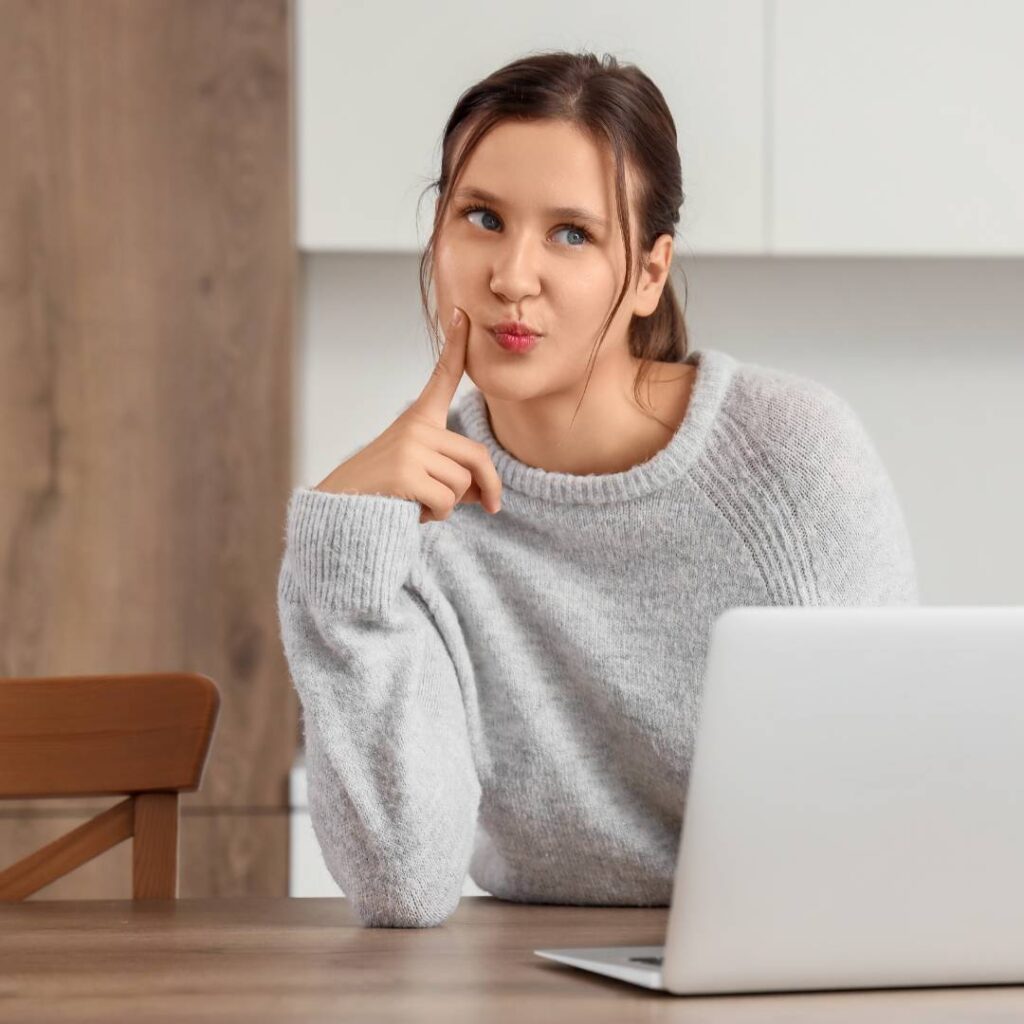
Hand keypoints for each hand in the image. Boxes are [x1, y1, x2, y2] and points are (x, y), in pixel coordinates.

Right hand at [313, 306, 502, 523]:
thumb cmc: (387, 492)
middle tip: (488, 505)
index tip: (464, 314)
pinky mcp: (405, 473)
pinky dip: (437, 516)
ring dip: (451, 505)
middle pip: (476, 456)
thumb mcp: (424, 475)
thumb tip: (491, 497)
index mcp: (418, 420)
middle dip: (487, 486)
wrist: (342, 514)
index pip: (442, 378)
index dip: (455, 346)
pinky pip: (447, 502)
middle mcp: (415, 427)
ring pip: (462, 483)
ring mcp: (409, 448)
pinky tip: (413, 511)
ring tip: (420, 502)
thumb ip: (457, 477)